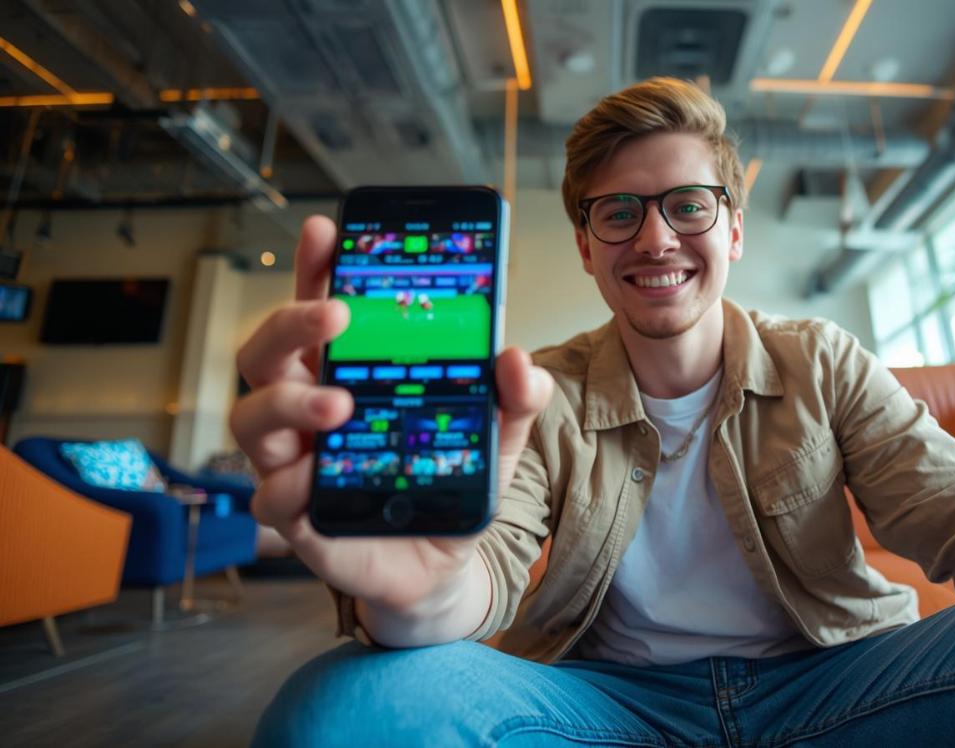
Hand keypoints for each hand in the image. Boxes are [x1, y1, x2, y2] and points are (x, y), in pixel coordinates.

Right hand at [229, 215, 552, 613]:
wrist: (443, 567)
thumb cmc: (449, 485)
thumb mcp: (495, 437)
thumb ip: (512, 399)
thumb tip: (518, 361)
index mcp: (349, 374)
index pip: (320, 310)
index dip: (316, 269)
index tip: (327, 230)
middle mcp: (309, 411)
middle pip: (266, 353)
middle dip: (290, 322)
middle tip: (335, 313)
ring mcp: (294, 462)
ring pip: (251, 419)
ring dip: (288, 403)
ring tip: (339, 404)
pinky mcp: (296, 517)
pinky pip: (269, 497)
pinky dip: (291, 485)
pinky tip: (317, 481)